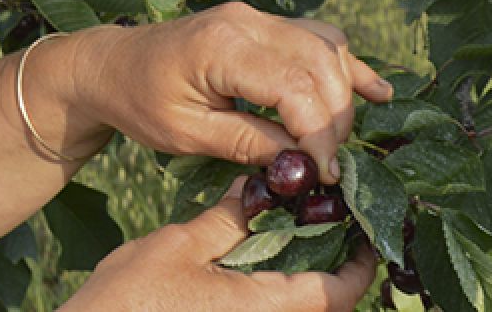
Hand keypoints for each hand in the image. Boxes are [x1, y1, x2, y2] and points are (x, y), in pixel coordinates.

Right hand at [62, 178, 376, 310]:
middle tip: (327, 223)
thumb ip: (227, 220)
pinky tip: (256, 262)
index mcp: (266, 309)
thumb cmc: (128, 301)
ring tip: (294, 236)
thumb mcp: (178, 245)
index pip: (341, 293)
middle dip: (334, 266)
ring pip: (298, 310)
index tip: (363, 229)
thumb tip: (258, 191)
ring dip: (305, 280)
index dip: (362, 262)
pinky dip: (276, 291)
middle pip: (326, 305)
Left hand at [76, 4, 392, 181]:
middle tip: (328, 165)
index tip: (321, 172)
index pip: (295, 86)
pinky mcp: (262, 24)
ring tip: (340, 140)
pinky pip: (316, 37)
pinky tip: (375, 92)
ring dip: (344, 93)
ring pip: (326, 47)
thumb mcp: (187, 134)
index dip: (319, 133)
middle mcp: (246, 22)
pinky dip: (346, 65)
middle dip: (335, 119)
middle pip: (320, 64)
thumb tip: (302, 163)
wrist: (112, 65)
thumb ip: (247, 144)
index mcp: (222, 46)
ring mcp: (256, 17)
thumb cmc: (140, 101)